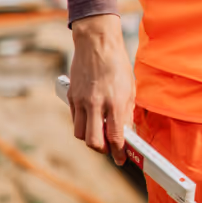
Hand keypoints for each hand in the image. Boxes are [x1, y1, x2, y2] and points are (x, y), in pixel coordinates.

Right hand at [67, 13, 134, 165]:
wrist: (96, 43)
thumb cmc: (117, 64)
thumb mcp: (130, 88)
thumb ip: (127, 112)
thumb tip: (127, 132)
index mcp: (114, 102)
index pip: (115, 137)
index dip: (119, 152)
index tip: (122, 159)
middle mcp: (96, 104)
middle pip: (93, 142)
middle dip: (103, 150)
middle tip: (110, 148)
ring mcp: (81, 101)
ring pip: (81, 134)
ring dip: (91, 139)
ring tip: (101, 134)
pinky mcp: (71, 97)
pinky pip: (75, 120)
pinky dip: (83, 125)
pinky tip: (92, 121)